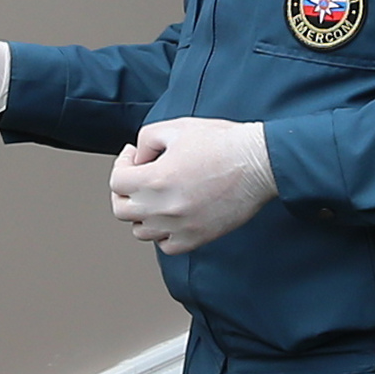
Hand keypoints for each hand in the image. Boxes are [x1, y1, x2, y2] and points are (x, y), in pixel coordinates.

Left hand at [108, 119, 276, 254]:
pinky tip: (172, 215)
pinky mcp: (197, 237)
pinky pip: (166, 246)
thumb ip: (146, 140)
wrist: (259, 163)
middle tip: (137, 178)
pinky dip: (163, 233)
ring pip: (140, 231)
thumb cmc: (223, 143)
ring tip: (156, 196)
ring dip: (142, 213)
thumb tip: (138, 159)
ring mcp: (180, 226)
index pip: (116, 182)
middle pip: (121, 210)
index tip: (135, 157)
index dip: (122, 164)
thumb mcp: (177, 127)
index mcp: (155, 179)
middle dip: (125, 190)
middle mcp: (163, 208)